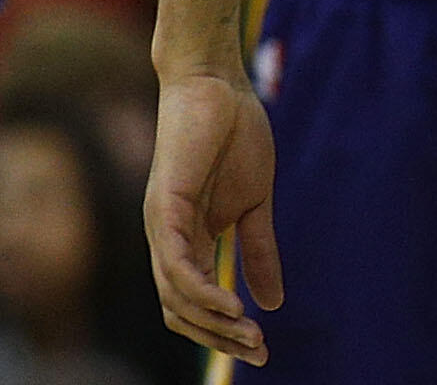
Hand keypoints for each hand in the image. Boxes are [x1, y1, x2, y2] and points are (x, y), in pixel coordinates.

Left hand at [145, 72, 278, 363]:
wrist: (218, 85)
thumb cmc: (235, 136)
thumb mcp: (256, 203)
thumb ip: (259, 250)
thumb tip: (274, 301)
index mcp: (187, 241)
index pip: (195, 304)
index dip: (225, 332)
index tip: (264, 347)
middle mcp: (166, 241)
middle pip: (180, 312)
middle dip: (219, 338)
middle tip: (259, 350)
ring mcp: (162, 226)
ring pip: (175, 297)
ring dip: (213, 323)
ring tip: (250, 333)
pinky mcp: (165, 208)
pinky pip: (176, 265)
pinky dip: (202, 291)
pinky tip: (231, 304)